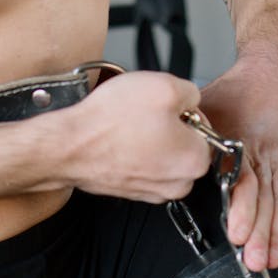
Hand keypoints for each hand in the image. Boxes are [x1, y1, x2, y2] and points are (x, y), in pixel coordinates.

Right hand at [43, 70, 211, 202]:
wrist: (70, 146)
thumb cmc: (112, 122)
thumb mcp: (164, 86)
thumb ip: (191, 92)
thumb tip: (192, 99)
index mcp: (196, 161)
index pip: (206, 128)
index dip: (185, 110)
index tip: (166, 106)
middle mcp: (179, 184)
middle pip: (185, 145)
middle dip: (170, 126)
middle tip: (145, 114)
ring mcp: (154, 191)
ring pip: (163, 155)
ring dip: (151, 139)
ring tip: (129, 126)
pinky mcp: (133, 191)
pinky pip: (143, 166)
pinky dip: (134, 152)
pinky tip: (119, 139)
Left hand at [198, 54, 277, 271]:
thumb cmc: (239, 91)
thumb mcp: (210, 111)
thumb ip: (195, 140)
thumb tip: (166, 160)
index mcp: (243, 144)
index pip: (244, 183)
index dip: (241, 210)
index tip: (237, 234)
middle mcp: (267, 155)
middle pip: (264, 201)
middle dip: (259, 234)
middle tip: (253, 261)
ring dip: (275, 236)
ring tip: (269, 261)